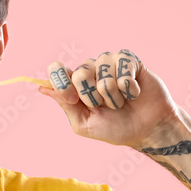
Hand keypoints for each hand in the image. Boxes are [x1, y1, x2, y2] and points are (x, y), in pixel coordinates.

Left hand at [37, 49, 180, 148]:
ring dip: (114, 96)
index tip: (71, 97)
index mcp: (75, 84)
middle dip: (92, 96)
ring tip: (121, 102)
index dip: (60, 81)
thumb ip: (66, 104)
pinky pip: (123, 69)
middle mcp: (90, 69)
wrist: (147, 129)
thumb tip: (43, 88)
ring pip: (103, 75)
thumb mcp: (85, 124)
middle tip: (104, 106)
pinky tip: (134, 93)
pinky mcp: (129, 60)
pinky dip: (129, 89)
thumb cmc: (115, 128)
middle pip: (79, 73)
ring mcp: (109, 62)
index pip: (57, 70)